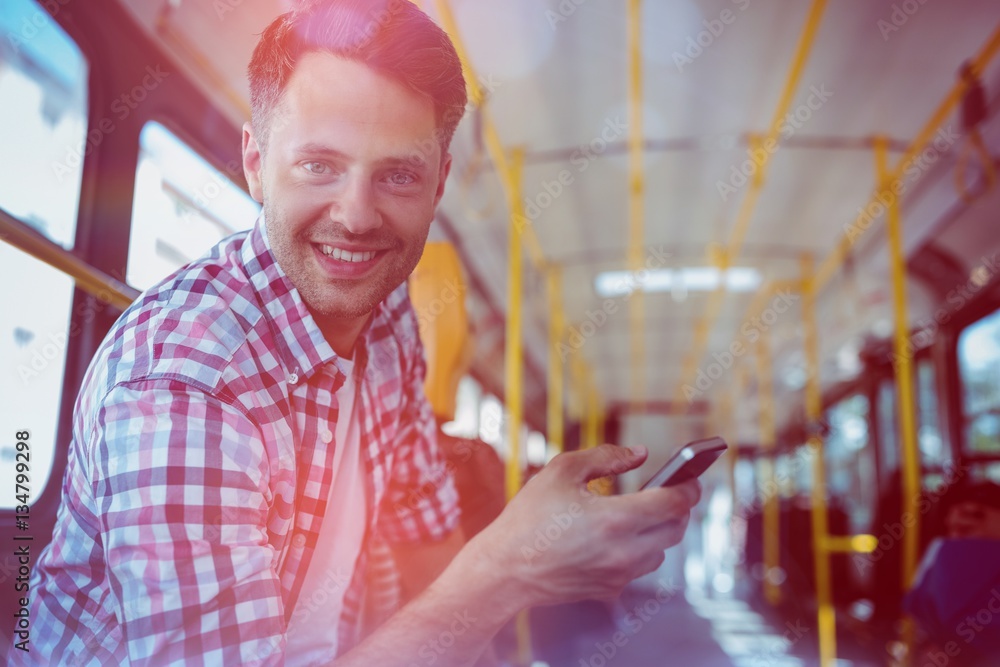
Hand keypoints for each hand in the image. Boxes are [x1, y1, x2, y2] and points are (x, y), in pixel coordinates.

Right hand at [462, 445, 699, 609]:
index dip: (688, 487)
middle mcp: (624, 552)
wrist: (505, 570)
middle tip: (670, 490)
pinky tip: (617, 535)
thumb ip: (605, 457)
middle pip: (675, 529)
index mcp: (616, 519)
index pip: (675, 503)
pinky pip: (639, 567)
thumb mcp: (562, 472)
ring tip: (642, 511)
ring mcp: (619, 575)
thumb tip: (640, 454)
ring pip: (660, 551)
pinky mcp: (609, 590)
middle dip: (678, 507)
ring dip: (659, 530)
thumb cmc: (529, 518)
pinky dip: (638, 548)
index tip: (691, 476)